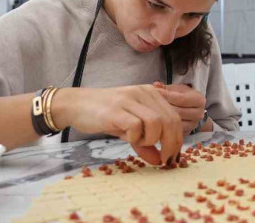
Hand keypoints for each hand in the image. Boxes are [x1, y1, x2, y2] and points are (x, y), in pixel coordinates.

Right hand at [51, 85, 182, 164]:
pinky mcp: (116, 110)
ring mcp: (130, 100)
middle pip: (170, 121)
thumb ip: (145, 142)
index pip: (175, 117)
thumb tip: (159, 161)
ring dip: (150, 139)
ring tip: (136, 142)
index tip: (173, 156)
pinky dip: (134, 137)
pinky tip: (125, 137)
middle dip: (170, 144)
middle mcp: (143, 93)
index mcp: (151, 94)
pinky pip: (136, 126)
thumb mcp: (129, 128)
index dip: (178, 139)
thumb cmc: (105, 116)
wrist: (76, 105)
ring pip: (156, 123)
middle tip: (164, 159)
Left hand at [153, 82, 206, 135]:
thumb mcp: (177, 89)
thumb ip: (167, 88)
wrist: (191, 110)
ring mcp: (193, 125)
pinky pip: (172, 130)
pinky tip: (156, 119)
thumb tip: (156, 85)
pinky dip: (163, 125)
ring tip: (151, 111)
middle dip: (162, 107)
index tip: (154, 92)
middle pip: (177, 112)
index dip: (166, 95)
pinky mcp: (187, 133)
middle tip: (149, 103)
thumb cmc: (182, 97)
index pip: (180, 99)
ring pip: (174, 123)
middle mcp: (199, 113)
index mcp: (199, 100)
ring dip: (162, 117)